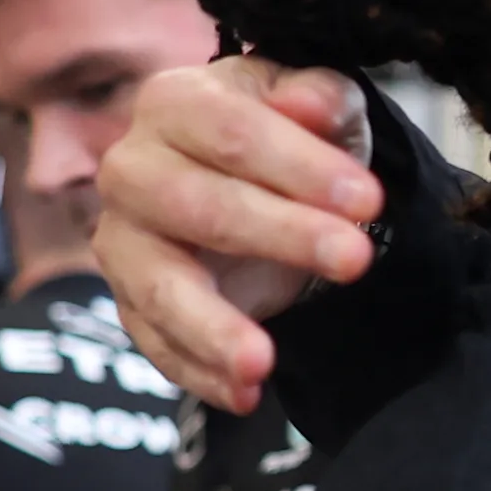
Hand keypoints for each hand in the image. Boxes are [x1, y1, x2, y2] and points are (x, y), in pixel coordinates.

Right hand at [95, 59, 382, 411]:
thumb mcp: (323, 110)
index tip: (368, 199)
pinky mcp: (131, 301)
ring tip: (263, 363)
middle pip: (197, 205)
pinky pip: (155, 344)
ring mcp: (123, 240)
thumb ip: (323, 96)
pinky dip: (199, 373)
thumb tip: (316, 102)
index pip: (230, 130)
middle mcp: (132, 168)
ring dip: (210, 326)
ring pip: (156, 284)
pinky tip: (245, 394)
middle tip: (355, 260)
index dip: (299, 164)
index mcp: (175, 103)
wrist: (266, 188)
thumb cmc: (293, 140)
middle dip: (280, 234)